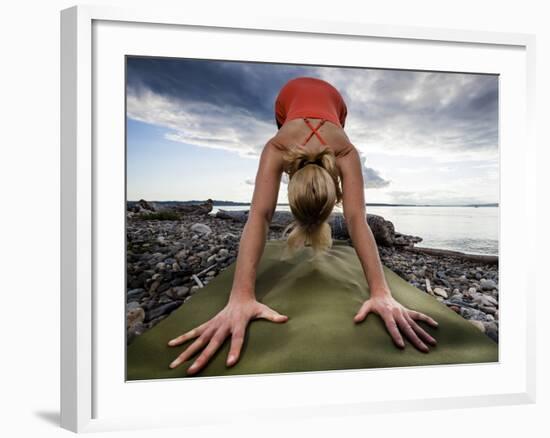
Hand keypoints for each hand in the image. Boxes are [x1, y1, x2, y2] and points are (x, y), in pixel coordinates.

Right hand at [167, 297, 287, 374]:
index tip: (230, 364)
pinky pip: (193, 333)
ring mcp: (213, 325)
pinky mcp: (208, 325)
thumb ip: (273, 316)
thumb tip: (285, 319)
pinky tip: (171, 345)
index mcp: (237, 324)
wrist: (239, 294)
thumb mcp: (263, 310)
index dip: (234, 350)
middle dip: (202, 358)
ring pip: (198, 341)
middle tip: (192, 371)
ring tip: (174, 364)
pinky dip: (182, 339)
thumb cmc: (252, 306)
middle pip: (212, 344)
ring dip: (185, 352)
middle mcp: (223, 326)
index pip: (237, 339)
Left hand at [353, 294, 438, 352]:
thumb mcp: (366, 306)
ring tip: (433, 343)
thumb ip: (362, 313)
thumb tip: (356, 320)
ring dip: (424, 334)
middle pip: (407, 328)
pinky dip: (427, 319)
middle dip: (415, 340)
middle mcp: (398, 314)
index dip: (396, 335)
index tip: (402, 346)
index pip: (392, 326)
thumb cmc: (373, 302)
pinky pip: (419, 315)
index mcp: (387, 314)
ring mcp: (404, 313)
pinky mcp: (408, 311)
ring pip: (415, 325)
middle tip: (424, 350)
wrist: (381, 292)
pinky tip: (435, 325)